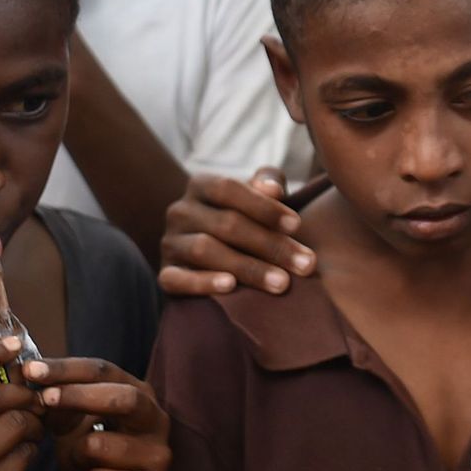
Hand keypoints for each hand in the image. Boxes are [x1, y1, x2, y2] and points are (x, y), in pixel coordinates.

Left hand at [25, 358, 170, 470]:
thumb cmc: (91, 455)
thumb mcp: (71, 424)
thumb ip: (61, 403)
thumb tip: (38, 383)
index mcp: (140, 395)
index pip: (105, 372)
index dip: (67, 369)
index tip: (32, 370)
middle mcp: (156, 419)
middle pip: (122, 398)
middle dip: (79, 396)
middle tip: (44, 398)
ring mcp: (158, 455)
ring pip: (100, 446)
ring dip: (76, 456)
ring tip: (80, 464)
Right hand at [158, 168, 314, 296]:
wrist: (207, 251)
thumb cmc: (246, 217)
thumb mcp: (258, 196)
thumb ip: (268, 182)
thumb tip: (274, 189)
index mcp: (202, 185)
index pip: (229, 189)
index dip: (264, 207)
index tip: (298, 225)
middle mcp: (180, 211)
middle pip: (226, 225)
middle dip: (271, 246)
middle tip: (306, 265)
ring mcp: (170, 243)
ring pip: (206, 251)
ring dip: (248, 268)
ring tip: (282, 283)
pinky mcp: (165, 274)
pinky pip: (176, 279)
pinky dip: (203, 283)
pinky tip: (230, 287)